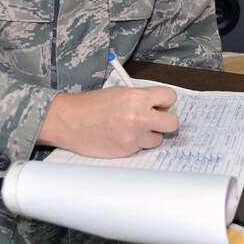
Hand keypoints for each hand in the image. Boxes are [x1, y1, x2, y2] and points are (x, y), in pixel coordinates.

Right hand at [37, 86, 178, 157]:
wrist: (70, 121)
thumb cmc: (92, 104)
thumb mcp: (120, 92)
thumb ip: (141, 97)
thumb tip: (159, 105)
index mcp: (137, 97)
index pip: (170, 97)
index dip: (165, 101)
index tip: (159, 104)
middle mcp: (139, 117)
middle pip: (173, 123)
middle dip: (165, 120)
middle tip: (153, 118)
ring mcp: (134, 136)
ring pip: (158, 138)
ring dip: (150, 134)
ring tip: (133, 128)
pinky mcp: (127, 151)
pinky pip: (142, 148)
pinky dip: (136, 143)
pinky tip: (122, 136)